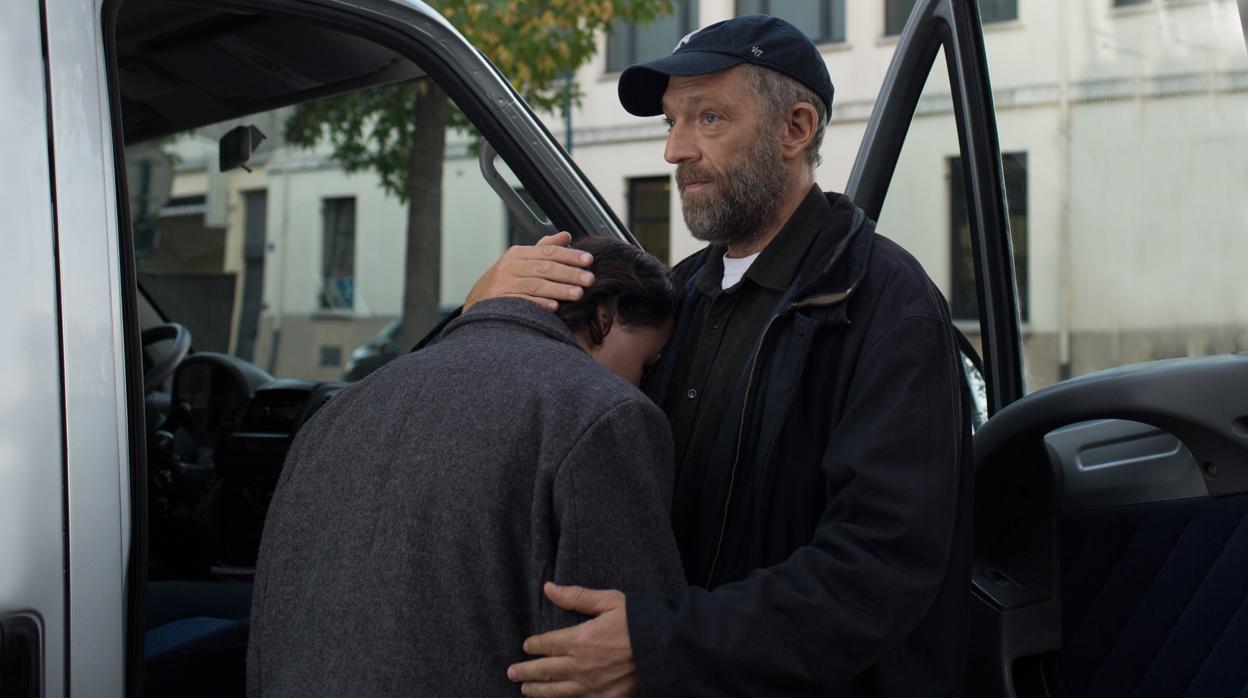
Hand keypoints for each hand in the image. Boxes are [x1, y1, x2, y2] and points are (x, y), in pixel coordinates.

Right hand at [465, 232, 594, 311]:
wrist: (477, 302)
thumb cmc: (505, 280)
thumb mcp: (521, 260)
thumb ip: (544, 248)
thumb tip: (566, 236)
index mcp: (519, 253)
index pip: (548, 251)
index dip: (570, 255)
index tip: (589, 260)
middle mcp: (510, 266)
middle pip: (545, 268)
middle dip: (570, 273)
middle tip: (590, 279)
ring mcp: (504, 284)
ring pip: (536, 285)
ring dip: (559, 289)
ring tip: (578, 294)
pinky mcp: (500, 302)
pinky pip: (523, 302)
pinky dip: (539, 304)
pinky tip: (555, 307)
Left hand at [507, 583, 637, 696]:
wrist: (668, 649)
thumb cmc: (640, 622)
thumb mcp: (609, 601)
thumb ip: (577, 597)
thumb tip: (549, 588)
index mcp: (580, 639)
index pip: (548, 644)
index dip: (535, 645)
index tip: (527, 646)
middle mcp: (581, 666)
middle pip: (546, 670)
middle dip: (526, 671)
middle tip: (512, 672)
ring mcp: (592, 687)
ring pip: (557, 691)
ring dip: (538, 690)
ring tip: (525, 690)